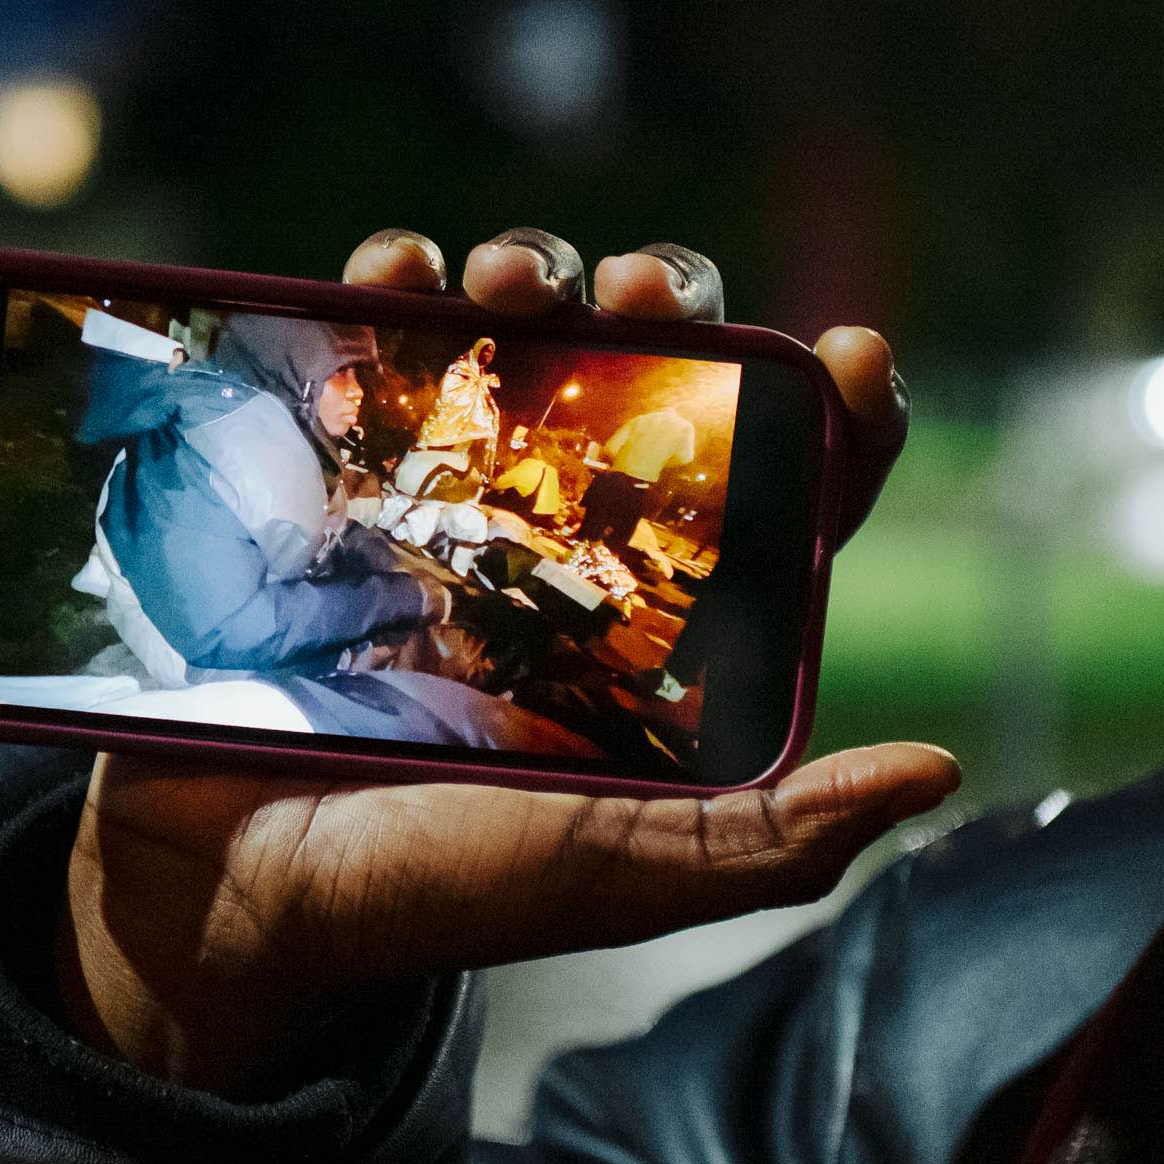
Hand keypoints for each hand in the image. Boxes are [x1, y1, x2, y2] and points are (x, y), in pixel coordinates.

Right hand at [56, 227, 950, 1095]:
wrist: (231, 885)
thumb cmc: (432, 891)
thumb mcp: (619, 872)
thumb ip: (769, 837)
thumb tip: (932, 765)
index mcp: (662, 627)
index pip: (786, 500)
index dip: (838, 422)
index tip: (851, 355)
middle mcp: (571, 545)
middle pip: (656, 380)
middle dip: (672, 307)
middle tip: (641, 296)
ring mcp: (451, 498)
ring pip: (529, 337)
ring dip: (535, 272)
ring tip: (508, 279)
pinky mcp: (337, 475)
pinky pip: (379, 347)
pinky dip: (394, 282)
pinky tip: (397, 272)